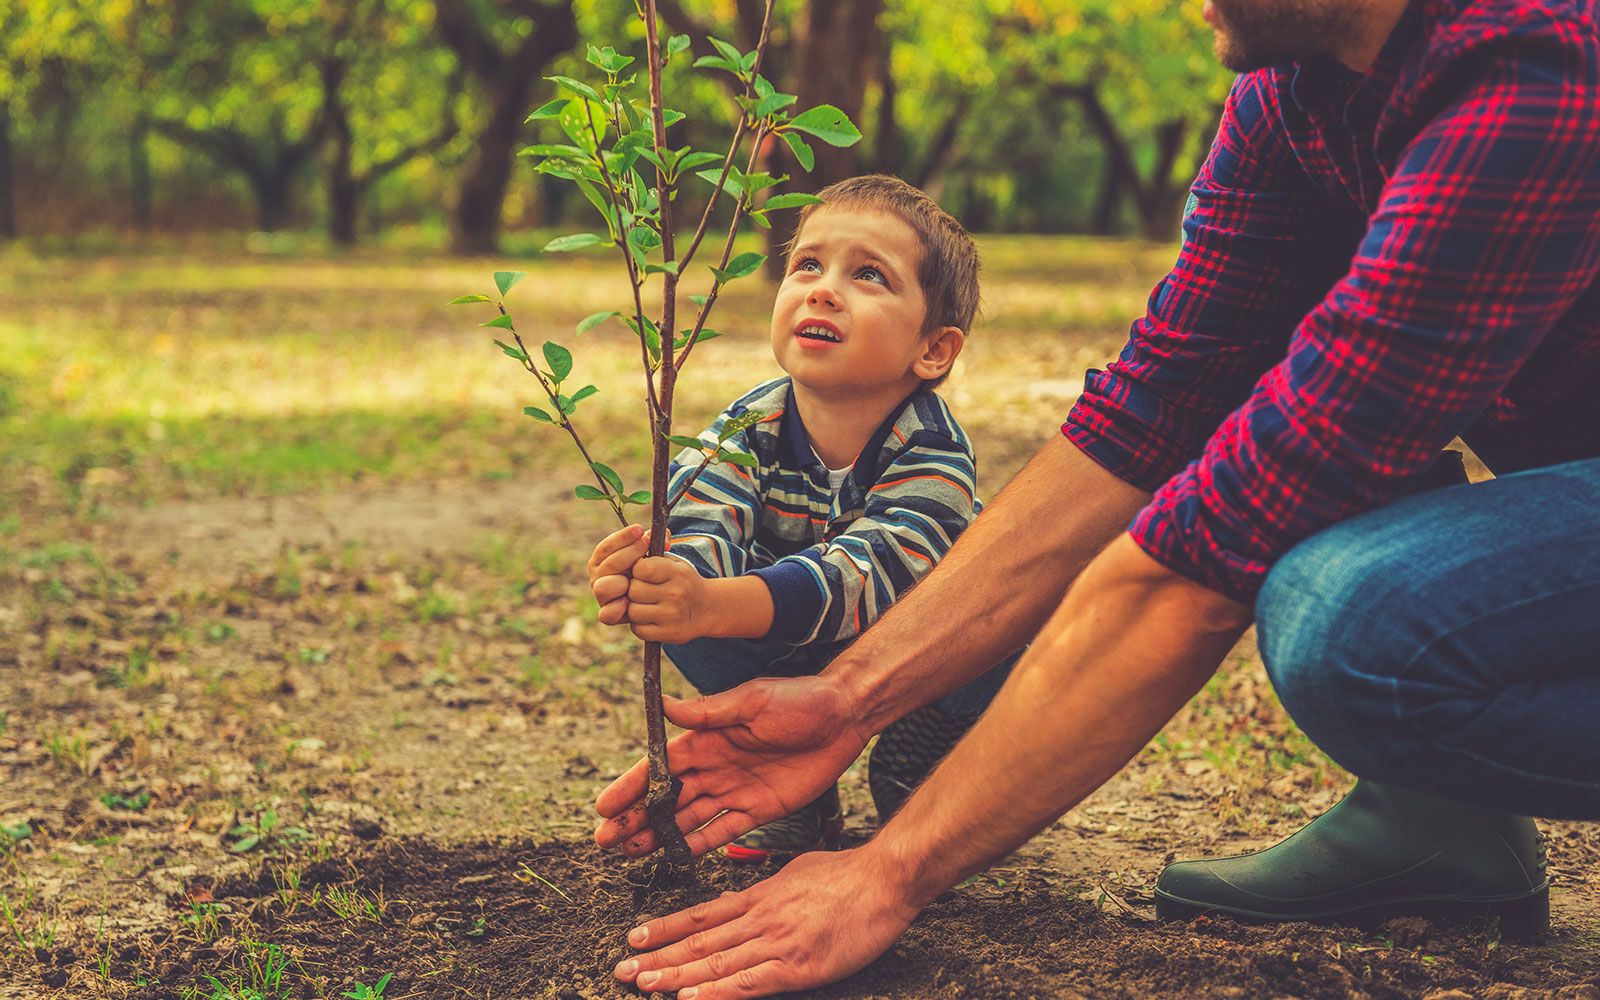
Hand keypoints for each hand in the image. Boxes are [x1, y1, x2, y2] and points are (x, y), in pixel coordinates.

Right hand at [586, 524, 647, 625]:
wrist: (654, 599)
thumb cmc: (649, 571)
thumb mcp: (651, 554)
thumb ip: (655, 542)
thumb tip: (664, 536)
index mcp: (602, 561)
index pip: (606, 547)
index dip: (622, 537)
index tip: (639, 529)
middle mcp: (598, 578)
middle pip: (608, 564)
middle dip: (629, 553)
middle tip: (646, 544)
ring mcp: (603, 597)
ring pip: (602, 588)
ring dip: (619, 581)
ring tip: (635, 576)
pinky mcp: (609, 615)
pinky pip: (606, 615)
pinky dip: (615, 608)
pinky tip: (627, 601)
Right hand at [595, 675, 867, 856]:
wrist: (844, 717)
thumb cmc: (799, 701)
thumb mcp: (753, 700)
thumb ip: (709, 712)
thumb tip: (663, 705)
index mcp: (707, 738)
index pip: (660, 766)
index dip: (631, 786)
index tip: (604, 807)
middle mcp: (715, 765)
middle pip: (666, 797)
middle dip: (635, 818)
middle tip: (606, 841)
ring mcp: (735, 789)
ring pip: (687, 818)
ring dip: (658, 834)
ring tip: (628, 852)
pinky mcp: (759, 809)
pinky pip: (723, 831)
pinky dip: (698, 844)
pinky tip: (674, 856)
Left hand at [613, 846, 916, 997]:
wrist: (884, 880)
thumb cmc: (847, 874)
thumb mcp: (795, 872)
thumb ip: (765, 890)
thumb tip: (737, 900)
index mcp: (759, 896)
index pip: (701, 916)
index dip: (666, 928)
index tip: (635, 937)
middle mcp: (760, 918)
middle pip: (699, 942)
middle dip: (658, 957)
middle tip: (622, 970)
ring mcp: (777, 942)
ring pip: (716, 964)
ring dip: (676, 976)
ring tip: (643, 984)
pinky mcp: (798, 966)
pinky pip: (749, 983)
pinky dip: (717, 993)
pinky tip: (691, 999)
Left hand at [623, 553, 714, 643]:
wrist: (708, 608)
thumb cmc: (683, 582)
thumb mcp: (675, 563)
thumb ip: (653, 556)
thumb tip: (629, 555)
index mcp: (677, 573)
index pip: (642, 569)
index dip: (637, 571)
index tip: (643, 574)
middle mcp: (676, 594)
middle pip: (634, 591)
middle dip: (634, 591)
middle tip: (644, 592)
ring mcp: (672, 615)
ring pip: (633, 612)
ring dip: (635, 609)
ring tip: (647, 605)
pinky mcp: (669, 634)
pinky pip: (638, 629)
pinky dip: (640, 625)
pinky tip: (650, 619)